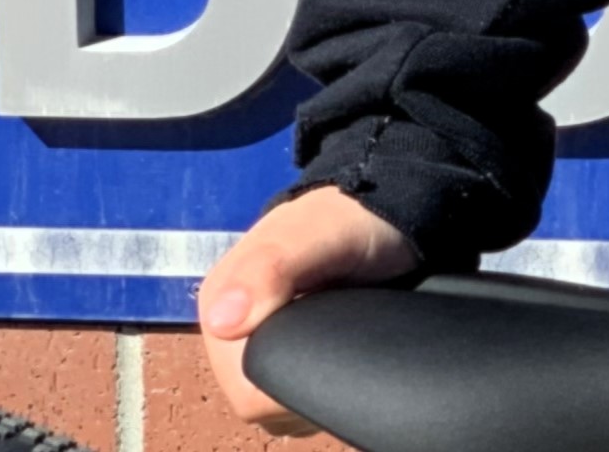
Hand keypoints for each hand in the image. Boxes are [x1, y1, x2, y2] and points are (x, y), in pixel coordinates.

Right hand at [197, 186, 419, 434]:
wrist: (388, 210)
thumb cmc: (351, 216)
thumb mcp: (318, 232)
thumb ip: (273, 267)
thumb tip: (223, 323)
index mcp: (220, 301)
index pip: (243, 386)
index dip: (285, 384)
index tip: (327, 351)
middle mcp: (232, 327)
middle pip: (261, 397)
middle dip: (302, 385)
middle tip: (346, 343)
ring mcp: (259, 341)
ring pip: (279, 398)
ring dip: (313, 385)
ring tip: (347, 344)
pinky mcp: (286, 348)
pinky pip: (295, 390)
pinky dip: (321, 381)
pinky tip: (342, 355)